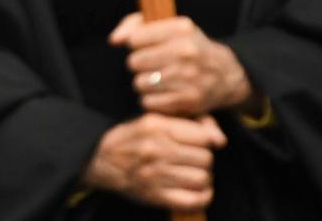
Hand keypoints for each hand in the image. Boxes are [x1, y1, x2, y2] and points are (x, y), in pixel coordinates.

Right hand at [82, 112, 225, 209]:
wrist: (101, 158)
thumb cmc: (133, 137)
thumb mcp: (156, 119)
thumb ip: (190, 123)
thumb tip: (220, 140)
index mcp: (157, 126)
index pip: (203, 136)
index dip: (206, 140)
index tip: (198, 143)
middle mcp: (157, 149)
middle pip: (206, 158)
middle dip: (204, 160)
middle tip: (195, 160)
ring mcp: (156, 174)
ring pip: (203, 179)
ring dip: (204, 178)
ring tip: (195, 174)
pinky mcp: (155, 195)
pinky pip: (194, 200)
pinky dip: (203, 197)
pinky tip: (198, 190)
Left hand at [110, 13, 252, 115]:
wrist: (225, 75)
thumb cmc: (187, 47)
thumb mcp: (168, 26)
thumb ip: (134, 25)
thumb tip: (114, 40)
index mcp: (181, 28)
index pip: (135, 39)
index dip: (137, 44)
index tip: (148, 46)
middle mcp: (186, 51)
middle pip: (134, 62)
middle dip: (139, 64)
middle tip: (154, 65)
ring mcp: (188, 76)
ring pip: (139, 83)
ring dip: (145, 83)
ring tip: (160, 78)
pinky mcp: (187, 100)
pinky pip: (148, 102)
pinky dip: (152, 99)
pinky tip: (165, 92)